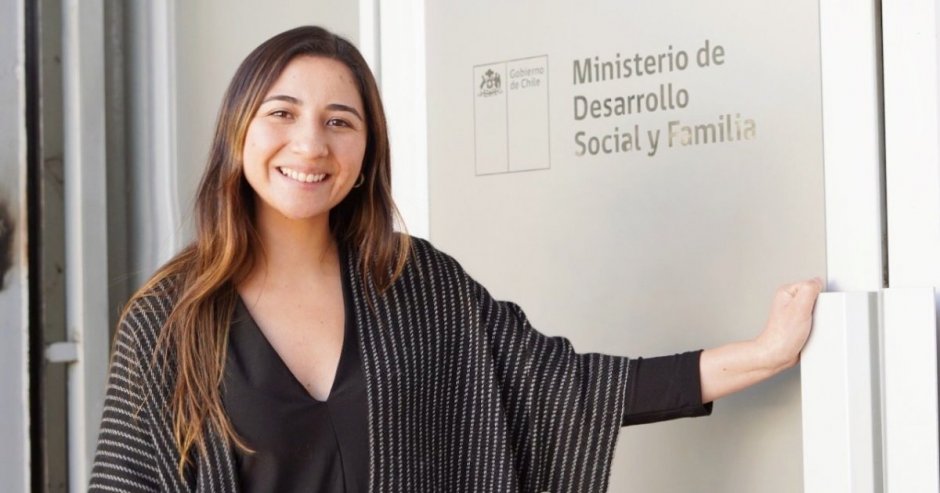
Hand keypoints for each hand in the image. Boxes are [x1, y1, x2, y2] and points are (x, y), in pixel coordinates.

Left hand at [700, 277, 822, 401]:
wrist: (777, 355)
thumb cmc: (782, 335)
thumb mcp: (800, 307)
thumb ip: (809, 290)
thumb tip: (817, 281)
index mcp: (787, 292)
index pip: (812, 285)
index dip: (819, 296)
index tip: (817, 306)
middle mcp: (790, 301)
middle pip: (816, 298)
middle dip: (821, 308)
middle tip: (814, 318)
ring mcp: (795, 313)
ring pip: (818, 310)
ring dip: (821, 319)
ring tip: (812, 327)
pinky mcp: (800, 324)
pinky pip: (816, 321)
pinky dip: (818, 326)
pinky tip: (813, 332)